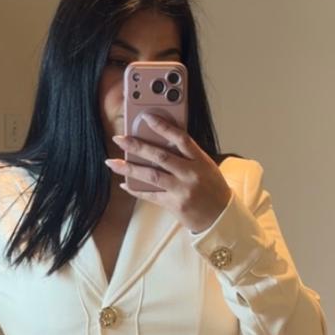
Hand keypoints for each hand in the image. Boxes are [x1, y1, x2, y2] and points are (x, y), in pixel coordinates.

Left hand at [105, 112, 232, 233]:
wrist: (221, 217)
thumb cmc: (213, 189)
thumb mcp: (206, 167)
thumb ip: (187, 155)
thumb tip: (160, 142)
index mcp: (200, 160)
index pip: (181, 138)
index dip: (163, 126)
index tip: (146, 117)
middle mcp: (191, 174)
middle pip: (160, 156)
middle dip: (137, 146)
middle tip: (120, 139)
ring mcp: (182, 190)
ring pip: (151, 175)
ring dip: (129, 168)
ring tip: (113, 162)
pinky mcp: (175, 205)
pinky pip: (151, 195)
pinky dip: (136, 189)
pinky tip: (124, 184)